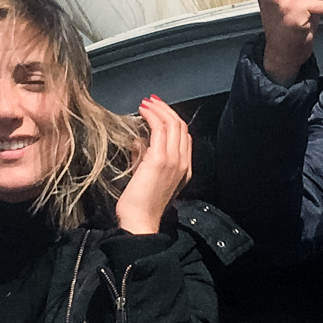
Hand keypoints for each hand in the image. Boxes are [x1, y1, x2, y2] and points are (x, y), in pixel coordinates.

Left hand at [114, 96, 191, 235]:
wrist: (140, 221)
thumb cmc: (139, 204)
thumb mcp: (146, 175)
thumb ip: (145, 157)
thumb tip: (137, 140)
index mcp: (184, 169)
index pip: (185, 136)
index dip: (172, 119)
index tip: (158, 110)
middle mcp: (183, 163)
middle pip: (181, 126)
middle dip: (166, 110)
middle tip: (151, 101)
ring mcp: (174, 160)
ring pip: (173, 124)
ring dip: (158, 109)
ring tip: (146, 103)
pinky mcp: (160, 159)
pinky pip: (160, 128)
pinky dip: (152, 115)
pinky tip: (142, 110)